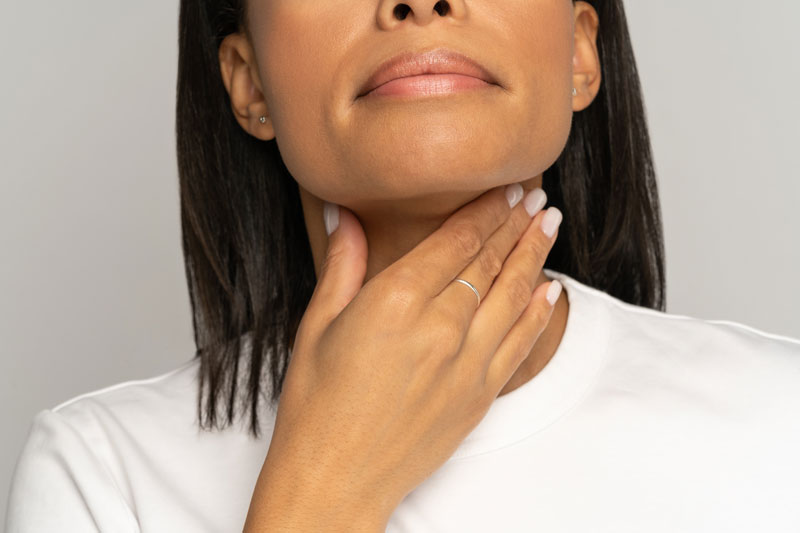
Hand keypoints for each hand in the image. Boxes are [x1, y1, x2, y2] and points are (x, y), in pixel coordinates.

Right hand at [244, 184, 561, 531]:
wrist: (335, 481)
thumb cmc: (315, 407)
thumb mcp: (316, 326)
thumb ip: (342, 265)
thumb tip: (346, 215)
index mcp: (395, 301)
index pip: (457, 240)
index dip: (487, 209)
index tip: (506, 187)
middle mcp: (439, 326)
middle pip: (491, 261)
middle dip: (517, 223)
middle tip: (537, 195)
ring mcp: (466, 363)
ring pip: (514, 295)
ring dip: (535, 255)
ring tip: (549, 224)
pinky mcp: (480, 395)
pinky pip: (521, 342)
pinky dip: (539, 312)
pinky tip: (549, 288)